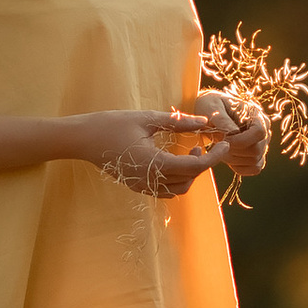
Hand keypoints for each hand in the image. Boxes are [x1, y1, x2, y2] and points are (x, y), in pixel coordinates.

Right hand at [69, 108, 211, 197]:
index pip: (194, 166)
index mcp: (154, 163)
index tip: (225, 144)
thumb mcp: (147, 118)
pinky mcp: (137, 185)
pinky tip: (175, 159)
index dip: (214, 157)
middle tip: (207, 142)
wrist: (82, 139)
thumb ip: (178, 122)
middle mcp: (150, 180)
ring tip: (191, 150)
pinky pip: (166, 189)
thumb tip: (204, 122)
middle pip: (189, 179)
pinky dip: (178, 178)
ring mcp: (142, 186)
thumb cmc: (112, 124)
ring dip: (191, 173)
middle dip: (204, 163)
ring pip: (179, 189)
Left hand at [184, 87, 268, 176]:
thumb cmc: (211, 105)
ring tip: (220, 148)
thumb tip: (233, 133)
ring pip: (254, 161)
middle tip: (217, 144)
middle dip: (234, 151)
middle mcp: (264, 130)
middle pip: (256, 150)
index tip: (223, 139)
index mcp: (256, 115)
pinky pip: (254, 169)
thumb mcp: (212, 107)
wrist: (210, 111)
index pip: (259, 132)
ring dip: (234, 159)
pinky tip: (226, 157)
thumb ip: (222, 119)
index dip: (241, 140)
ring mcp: (262, 144)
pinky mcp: (257, 156)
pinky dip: (239, 167)